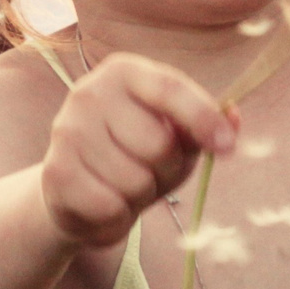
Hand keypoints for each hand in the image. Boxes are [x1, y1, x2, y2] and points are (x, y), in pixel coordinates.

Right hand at [38, 54, 238, 248]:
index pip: (170, 89)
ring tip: (123, 187)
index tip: (226, 148)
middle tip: (151, 173)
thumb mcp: (173, 137)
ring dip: (141, 196)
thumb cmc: (131, 156)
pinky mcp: (55, 172)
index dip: (203, 119)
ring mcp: (67, 131)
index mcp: (123, 72)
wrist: (72, 190)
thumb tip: (233, 118)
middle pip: (158, 144)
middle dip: (166, 171)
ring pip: (135, 181)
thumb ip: (201, 127)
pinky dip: (119, 217)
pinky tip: (105, 204)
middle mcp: (89, 93)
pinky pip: (111, 207)